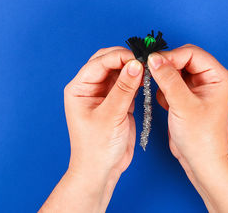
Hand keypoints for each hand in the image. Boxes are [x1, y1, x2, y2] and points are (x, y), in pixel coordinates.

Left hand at [41, 47, 142, 211]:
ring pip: (119, 71)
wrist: (102, 170)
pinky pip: (128, 84)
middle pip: (108, 62)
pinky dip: (137, 80)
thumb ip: (124, 89)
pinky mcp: (118, 101)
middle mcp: (90, 88)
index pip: (99, 63)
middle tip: (144, 61)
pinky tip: (146, 80)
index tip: (139, 58)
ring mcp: (105, 94)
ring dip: (133, 69)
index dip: (119, 57)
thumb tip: (136, 65)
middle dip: (126, 59)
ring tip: (148, 70)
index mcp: (79, 88)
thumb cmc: (97, 148)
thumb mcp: (110, 116)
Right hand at [147, 44, 227, 174]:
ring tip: (162, 95)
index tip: (152, 62)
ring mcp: (197, 87)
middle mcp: (209, 79)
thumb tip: (154, 59)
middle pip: (183, 59)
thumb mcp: (183, 105)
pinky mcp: (186, 96)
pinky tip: (166, 105)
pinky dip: (164, 90)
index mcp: (217, 76)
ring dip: (164, 80)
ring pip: (175, 70)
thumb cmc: (201, 137)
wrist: (200, 160)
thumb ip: (168, 79)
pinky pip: (171, 83)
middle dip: (166, 67)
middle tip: (151, 74)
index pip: (192, 53)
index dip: (171, 56)